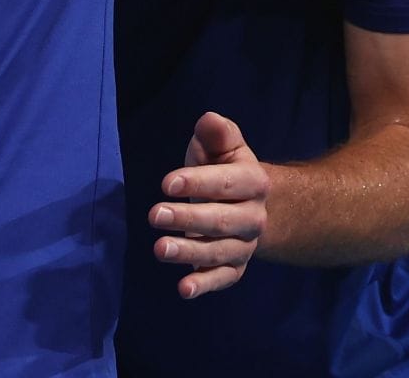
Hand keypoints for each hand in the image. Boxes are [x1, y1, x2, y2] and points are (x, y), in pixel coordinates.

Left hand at [149, 110, 268, 298]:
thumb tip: (208, 119)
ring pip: (218, 252)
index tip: (166, 183)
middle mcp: (254, 217)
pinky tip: (183, 289)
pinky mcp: (235, 268)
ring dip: (188, 252)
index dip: (197, 182)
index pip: (227, 183)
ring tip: (159, 249)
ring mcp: (245, 245)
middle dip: (187, 218)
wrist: (249, 204)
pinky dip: (204, 285)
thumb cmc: (224, 168)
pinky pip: (222, 279)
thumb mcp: (222, 146)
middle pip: (221, 220)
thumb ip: (217, 133)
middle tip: (154, 215)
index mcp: (254, 181)